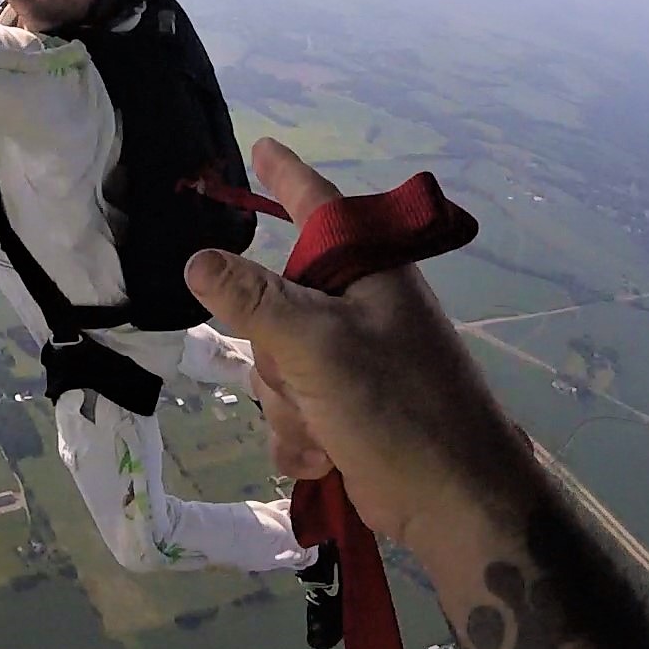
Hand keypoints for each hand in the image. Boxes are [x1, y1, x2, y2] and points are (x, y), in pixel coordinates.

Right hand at [184, 139, 533, 549]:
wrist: (452, 502)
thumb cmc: (398, 406)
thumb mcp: (317, 346)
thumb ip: (254, 299)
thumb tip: (196, 259)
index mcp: (366, 272)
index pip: (316, 206)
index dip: (285, 177)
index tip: (263, 146)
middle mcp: (358, 309)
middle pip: (270, 306)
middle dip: (274, 356)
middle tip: (305, 381)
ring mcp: (350, 363)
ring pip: (271, 367)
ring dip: (287, 406)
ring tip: (327, 430)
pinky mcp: (343, 412)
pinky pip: (286, 412)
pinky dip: (298, 438)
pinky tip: (326, 458)